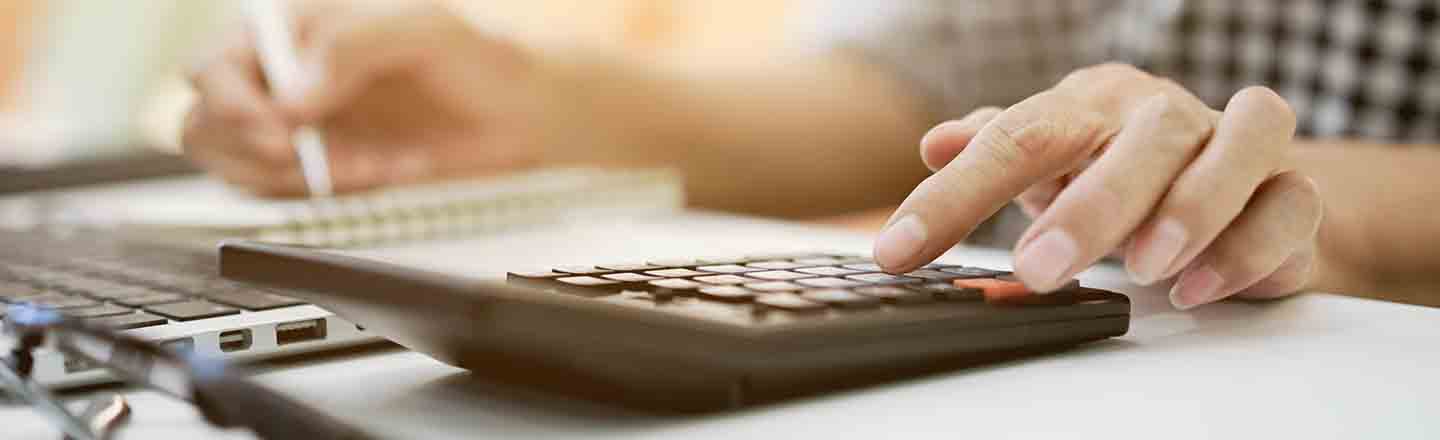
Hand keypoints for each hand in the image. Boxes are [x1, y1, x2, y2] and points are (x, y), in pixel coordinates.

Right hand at [183, 1, 560, 195]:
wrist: (525, 116)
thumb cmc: (483, 57)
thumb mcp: (429, 29)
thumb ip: (358, 42)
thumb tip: (294, 93)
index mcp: (297, 26)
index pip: (216, 61)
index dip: (231, 100)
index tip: (280, 127)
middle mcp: (287, 74)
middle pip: (205, 116)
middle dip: (245, 145)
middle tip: (304, 155)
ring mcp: (302, 124)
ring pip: (233, 160)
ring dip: (284, 175)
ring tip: (354, 163)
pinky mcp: (325, 166)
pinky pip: (284, 191)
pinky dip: (323, 192)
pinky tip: (374, 172)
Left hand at [876, 64, 1322, 308]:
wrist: (1235, 183)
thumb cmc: (1123, 169)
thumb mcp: (1050, 161)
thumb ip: (995, 150)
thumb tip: (935, 143)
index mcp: (1091, 105)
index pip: (1016, 138)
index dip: (952, 197)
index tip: (900, 250)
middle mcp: (1164, 115)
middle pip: (1136, 140)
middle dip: (1088, 208)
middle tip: (1039, 269)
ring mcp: (1235, 145)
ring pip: (1235, 146)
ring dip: (1189, 209)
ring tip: (1142, 268)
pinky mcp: (1292, 191)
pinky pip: (1289, 204)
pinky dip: (1248, 246)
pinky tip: (1200, 285)